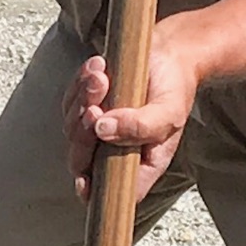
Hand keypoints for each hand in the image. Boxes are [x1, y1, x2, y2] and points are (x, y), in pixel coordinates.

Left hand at [62, 30, 198, 201]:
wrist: (169, 54)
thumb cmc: (174, 89)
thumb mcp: (169, 111)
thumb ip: (142, 126)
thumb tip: (102, 129)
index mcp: (140, 163)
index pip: (113, 191)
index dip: (94, 192)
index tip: (84, 180)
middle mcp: (114, 151)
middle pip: (81, 160)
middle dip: (83, 134)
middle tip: (96, 107)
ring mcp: (97, 129)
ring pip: (72, 127)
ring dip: (83, 100)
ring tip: (102, 76)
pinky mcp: (86, 104)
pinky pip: (71, 100)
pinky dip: (80, 83)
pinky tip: (99, 67)